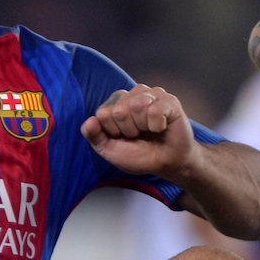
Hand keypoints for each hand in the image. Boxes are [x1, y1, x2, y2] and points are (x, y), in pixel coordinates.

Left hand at [82, 85, 196, 178]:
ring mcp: (152, 95)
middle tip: (139, 135)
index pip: (103, 113)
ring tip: (149, 131)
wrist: (166, 164)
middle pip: (119, 110)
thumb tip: (89, 121)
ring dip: (143, 127)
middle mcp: (133, 95)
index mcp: (116, 103)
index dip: (112, 132)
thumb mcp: (110, 150)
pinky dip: (157, 126)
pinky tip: (161, 127)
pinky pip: (155, 110)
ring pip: (137, 106)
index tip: (123, 137)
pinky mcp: (169, 100)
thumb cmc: (138, 155)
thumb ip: (94, 136)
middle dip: (128, 130)